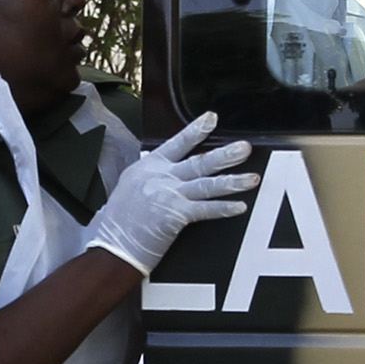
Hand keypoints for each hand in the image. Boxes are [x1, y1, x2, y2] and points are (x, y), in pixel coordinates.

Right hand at [84, 112, 256, 276]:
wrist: (111, 245)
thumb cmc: (118, 221)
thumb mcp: (129, 187)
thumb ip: (150, 175)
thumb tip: (167, 169)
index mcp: (148, 167)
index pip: (176, 143)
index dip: (195, 130)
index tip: (211, 118)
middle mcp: (160, 177)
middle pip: (198, 162)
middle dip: (225, 154)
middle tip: (245, 147)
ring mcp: (169, 195)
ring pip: (207, 184)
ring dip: (232, 181)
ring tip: (252, 178)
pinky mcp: (175, 215)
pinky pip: (205, 210)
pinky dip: (223, 209)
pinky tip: (239, 206)